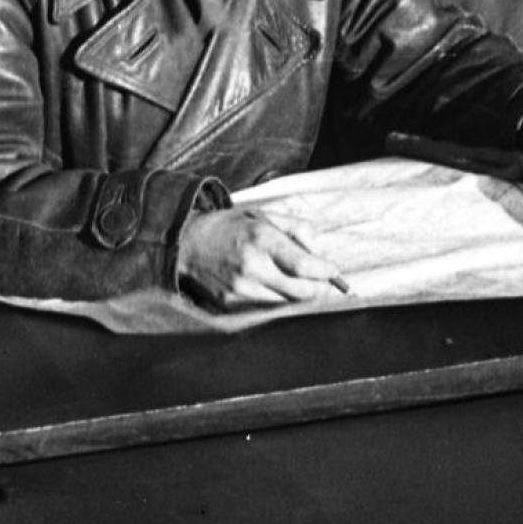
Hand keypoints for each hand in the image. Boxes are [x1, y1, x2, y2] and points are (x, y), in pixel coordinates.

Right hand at [178, 208, 344, 308]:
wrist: (188, 244)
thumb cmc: (230, 227)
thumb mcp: (263, 215)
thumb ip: (295, 228)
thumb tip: (318, 247)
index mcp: (261, 240)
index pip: (303, 265)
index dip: (324, 272)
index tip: (334, 272)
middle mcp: (252, 267)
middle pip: (300, 291)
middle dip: (318, 289)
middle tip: (325, 283)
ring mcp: (240, 289)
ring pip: (286, 304)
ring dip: (298, 296)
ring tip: (299, 282)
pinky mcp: (231, 305)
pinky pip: (266, 308)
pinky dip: (277, 300)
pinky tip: (274, 287)